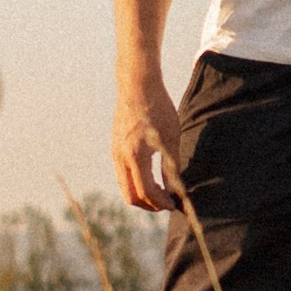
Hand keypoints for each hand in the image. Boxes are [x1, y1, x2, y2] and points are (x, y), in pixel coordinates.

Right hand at [114, 79, 185, 211]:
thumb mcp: (170, 139)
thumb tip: (175, 191)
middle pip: (131, 196)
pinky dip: (135, 182)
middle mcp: (121, 157)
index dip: (161, 202)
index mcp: (135, 156)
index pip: (146, 192)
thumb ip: (171, 168)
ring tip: (160, 193)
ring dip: (141, 195)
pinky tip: (150, 178)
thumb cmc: (158, 109)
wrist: (137, 85)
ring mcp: (115, 152)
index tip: (175, 204)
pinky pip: (122, 174)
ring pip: (124, 186)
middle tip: (166, 204)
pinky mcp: (115, 147)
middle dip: (149, 205)